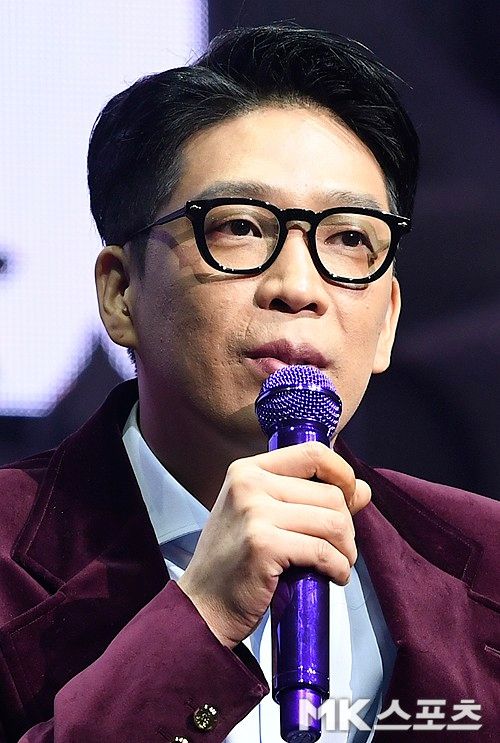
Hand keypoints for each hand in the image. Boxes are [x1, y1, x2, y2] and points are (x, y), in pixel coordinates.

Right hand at [177, 441, 370, 647]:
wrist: (202, 605)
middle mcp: (249, 483)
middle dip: (347, 526)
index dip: (343, 474)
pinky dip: (338, 568)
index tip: (349, 499)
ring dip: (346, 549)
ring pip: (333, 521)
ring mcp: (254, 513)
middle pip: (331, 493)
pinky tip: (332, 577)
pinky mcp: (263, 544)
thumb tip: (362, 490)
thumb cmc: (235, 562)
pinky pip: (323, 551)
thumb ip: (312, 498)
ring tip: (338, 563)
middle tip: (339, 549)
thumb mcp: (266, 517)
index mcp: (247, 469)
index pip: (314, 452)